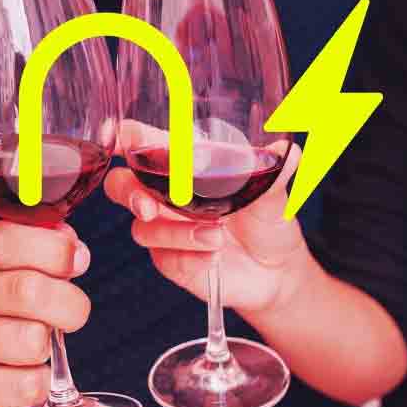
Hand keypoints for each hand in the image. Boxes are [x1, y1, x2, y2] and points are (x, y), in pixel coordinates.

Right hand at [0, 221, 91, 406]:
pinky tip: (25, 375)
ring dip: (49, 347)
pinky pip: (25, 386)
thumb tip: (73, 250)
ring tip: (36, 345)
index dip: (53, 249)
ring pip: (31, 340)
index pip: (6, 241)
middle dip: (70, 304)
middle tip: (72, 313)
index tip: (77, 261)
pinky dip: (39, 383)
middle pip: (28, 290)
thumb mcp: (2, 272)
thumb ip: (41, 253)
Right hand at [105, 144, 312, 318]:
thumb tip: (288, 152)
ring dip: (177, 231)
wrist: (276, 272)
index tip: (117, 134)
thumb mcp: (273, 196)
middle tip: (150, 206)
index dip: (125, 137)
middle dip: (130, 193)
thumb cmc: (268, 221)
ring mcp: (164, 228)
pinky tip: (214, 255)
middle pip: (121, 185)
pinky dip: (189, 254)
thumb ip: (272, 174)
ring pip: (144, 227)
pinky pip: (163, 256)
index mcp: (184, 165)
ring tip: (216, 236)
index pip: (143, 144)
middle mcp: (166, 194)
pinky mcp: (169, 259)